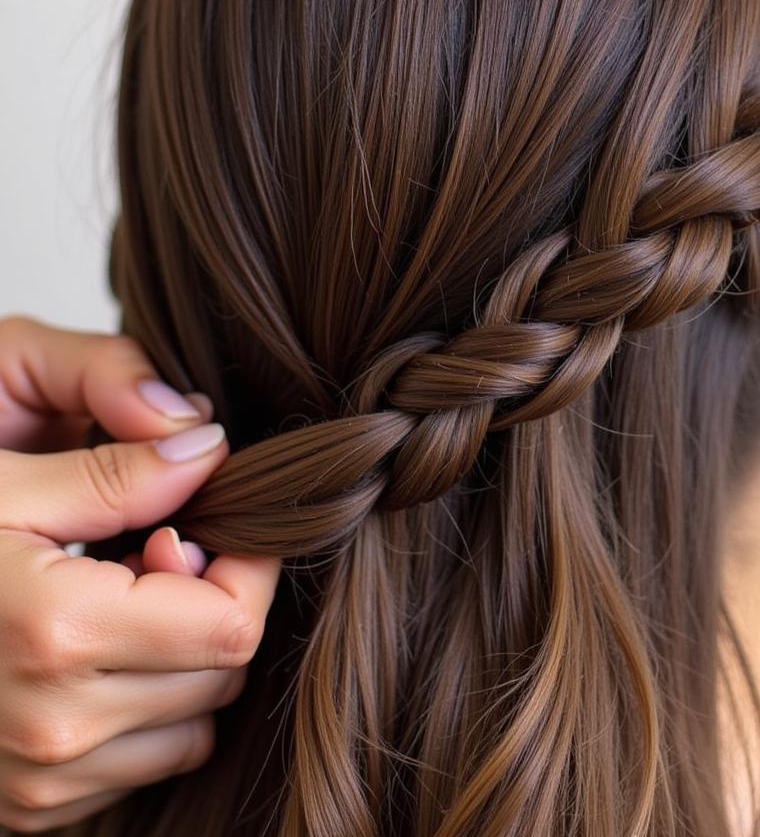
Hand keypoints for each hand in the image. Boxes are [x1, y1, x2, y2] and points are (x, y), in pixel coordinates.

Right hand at [0, 316, 280, 831]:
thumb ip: (117, 472)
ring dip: (182, 664)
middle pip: (221, 673)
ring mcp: (38, 780)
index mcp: (59, 633)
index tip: (211, 530)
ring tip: (115, 609)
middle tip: (153, 558)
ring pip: (193, 725)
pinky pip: (142, 763)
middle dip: (212, 607)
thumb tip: (212, 450)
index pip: (232, 624)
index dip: (244, 570)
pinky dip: (142, 714)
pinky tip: (89, 660)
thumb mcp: (2, 487)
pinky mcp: (27, 808)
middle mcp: (56, 726)